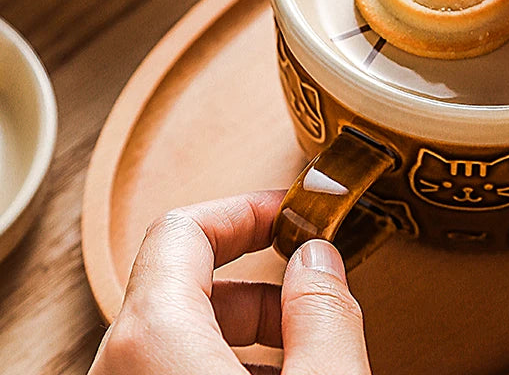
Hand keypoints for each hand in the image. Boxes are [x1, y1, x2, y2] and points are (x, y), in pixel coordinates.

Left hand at [88, 191, 370, 374]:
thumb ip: (325, 312)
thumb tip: (318, 260)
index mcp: (153, 340)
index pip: (183, 229)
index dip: (247, 211)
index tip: (294, 215)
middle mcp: (120, 369)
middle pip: (186, 287)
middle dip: (263, 289)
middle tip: (314, 298)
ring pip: (181, 339)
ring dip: (251, 336)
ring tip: (307, 358)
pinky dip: (224, 369)